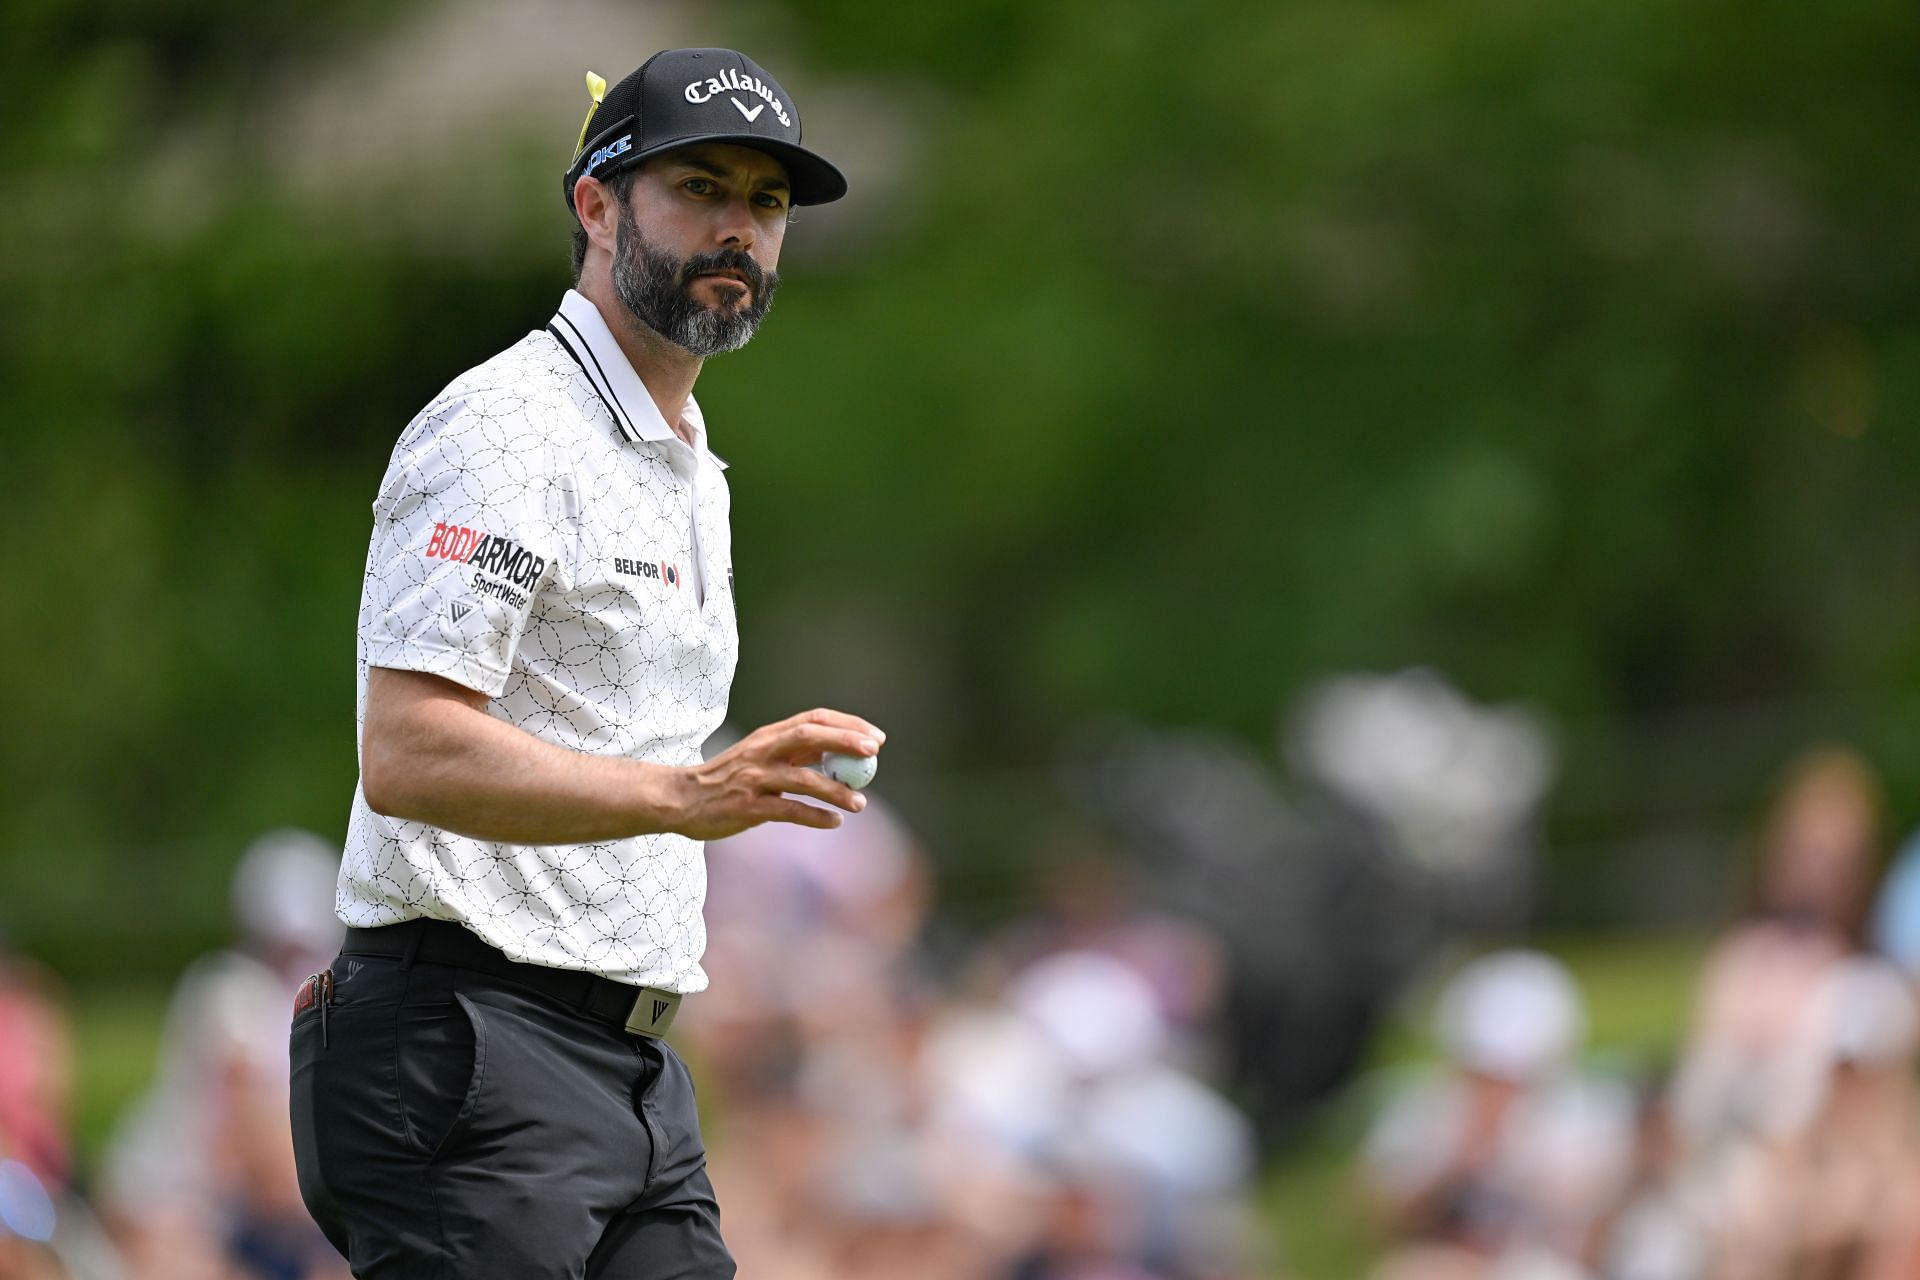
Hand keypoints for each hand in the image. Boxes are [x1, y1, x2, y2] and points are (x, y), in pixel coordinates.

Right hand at [666, 708, 883, 839]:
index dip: (847, 725)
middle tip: (874, 754)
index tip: (875, 738)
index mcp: (767, 736)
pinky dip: (815, 816)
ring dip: (836, 791)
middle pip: (809, 737)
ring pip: (803, 779)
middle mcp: (762, 752)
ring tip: (860, 803)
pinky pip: (789, 810)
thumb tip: (840, 753)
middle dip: (845, 742)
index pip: (812, 719)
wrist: (681, 799)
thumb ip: (794, 753)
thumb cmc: (727, 779)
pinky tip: (834, 822)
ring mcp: (754, 779)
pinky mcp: (747, 807)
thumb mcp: (759, 756)